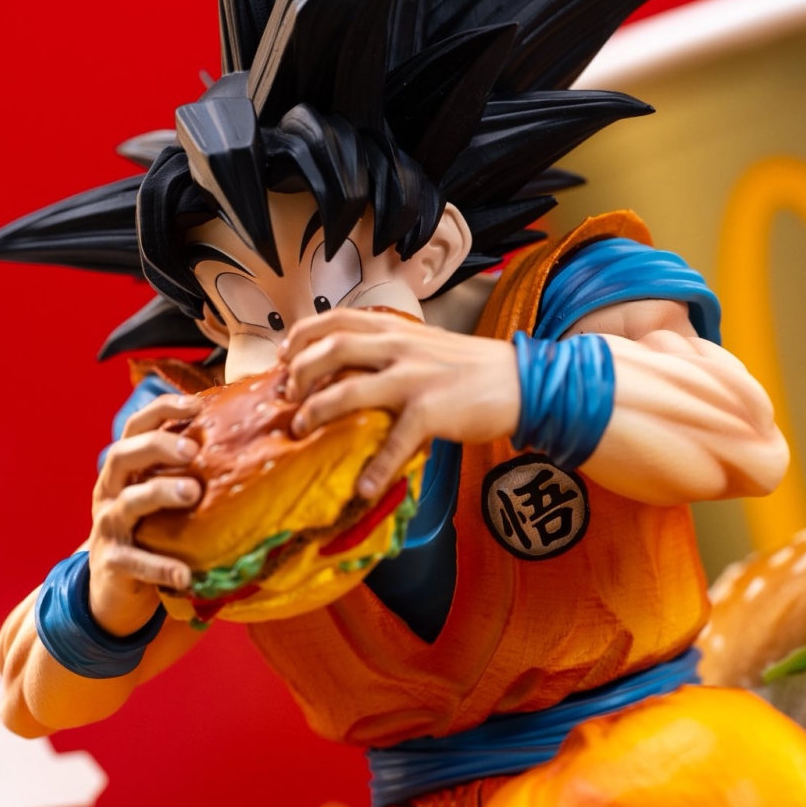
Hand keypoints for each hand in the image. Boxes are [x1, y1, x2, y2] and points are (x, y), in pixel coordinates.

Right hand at [87, 393, 201, 635]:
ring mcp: (108, 527)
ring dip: (159, 493)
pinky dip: (159, 566)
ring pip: (127, 503)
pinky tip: (184, 573)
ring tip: (192, 493)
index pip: (136, 428)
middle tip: (193, 450)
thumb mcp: (162, 496)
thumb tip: (242, 438)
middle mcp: (111, 492)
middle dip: (157, 446)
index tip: (196, 404)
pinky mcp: (112, 562)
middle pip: (122, 456)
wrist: (114, 587)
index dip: (161, 409)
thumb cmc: (151, 531)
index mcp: (126, 470)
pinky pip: (133, 562)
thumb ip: (187, 472)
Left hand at [282, 308, 520, 497]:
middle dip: (299, 374)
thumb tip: (352, 369)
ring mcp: (414, 378)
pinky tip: (364, 487)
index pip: (336, 318)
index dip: (303, 336)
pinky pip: (394, 442)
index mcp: (396, 329)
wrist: (521, 381)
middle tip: (287, 398)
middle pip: (331, 350)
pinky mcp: (431, 410)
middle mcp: (399, 347)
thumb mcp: (425, 344)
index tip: (284, 356)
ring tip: (302, 432)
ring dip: (316, 412)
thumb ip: (390, 349)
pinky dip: (376, 467)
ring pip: (347, 391)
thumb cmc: (472, 368)